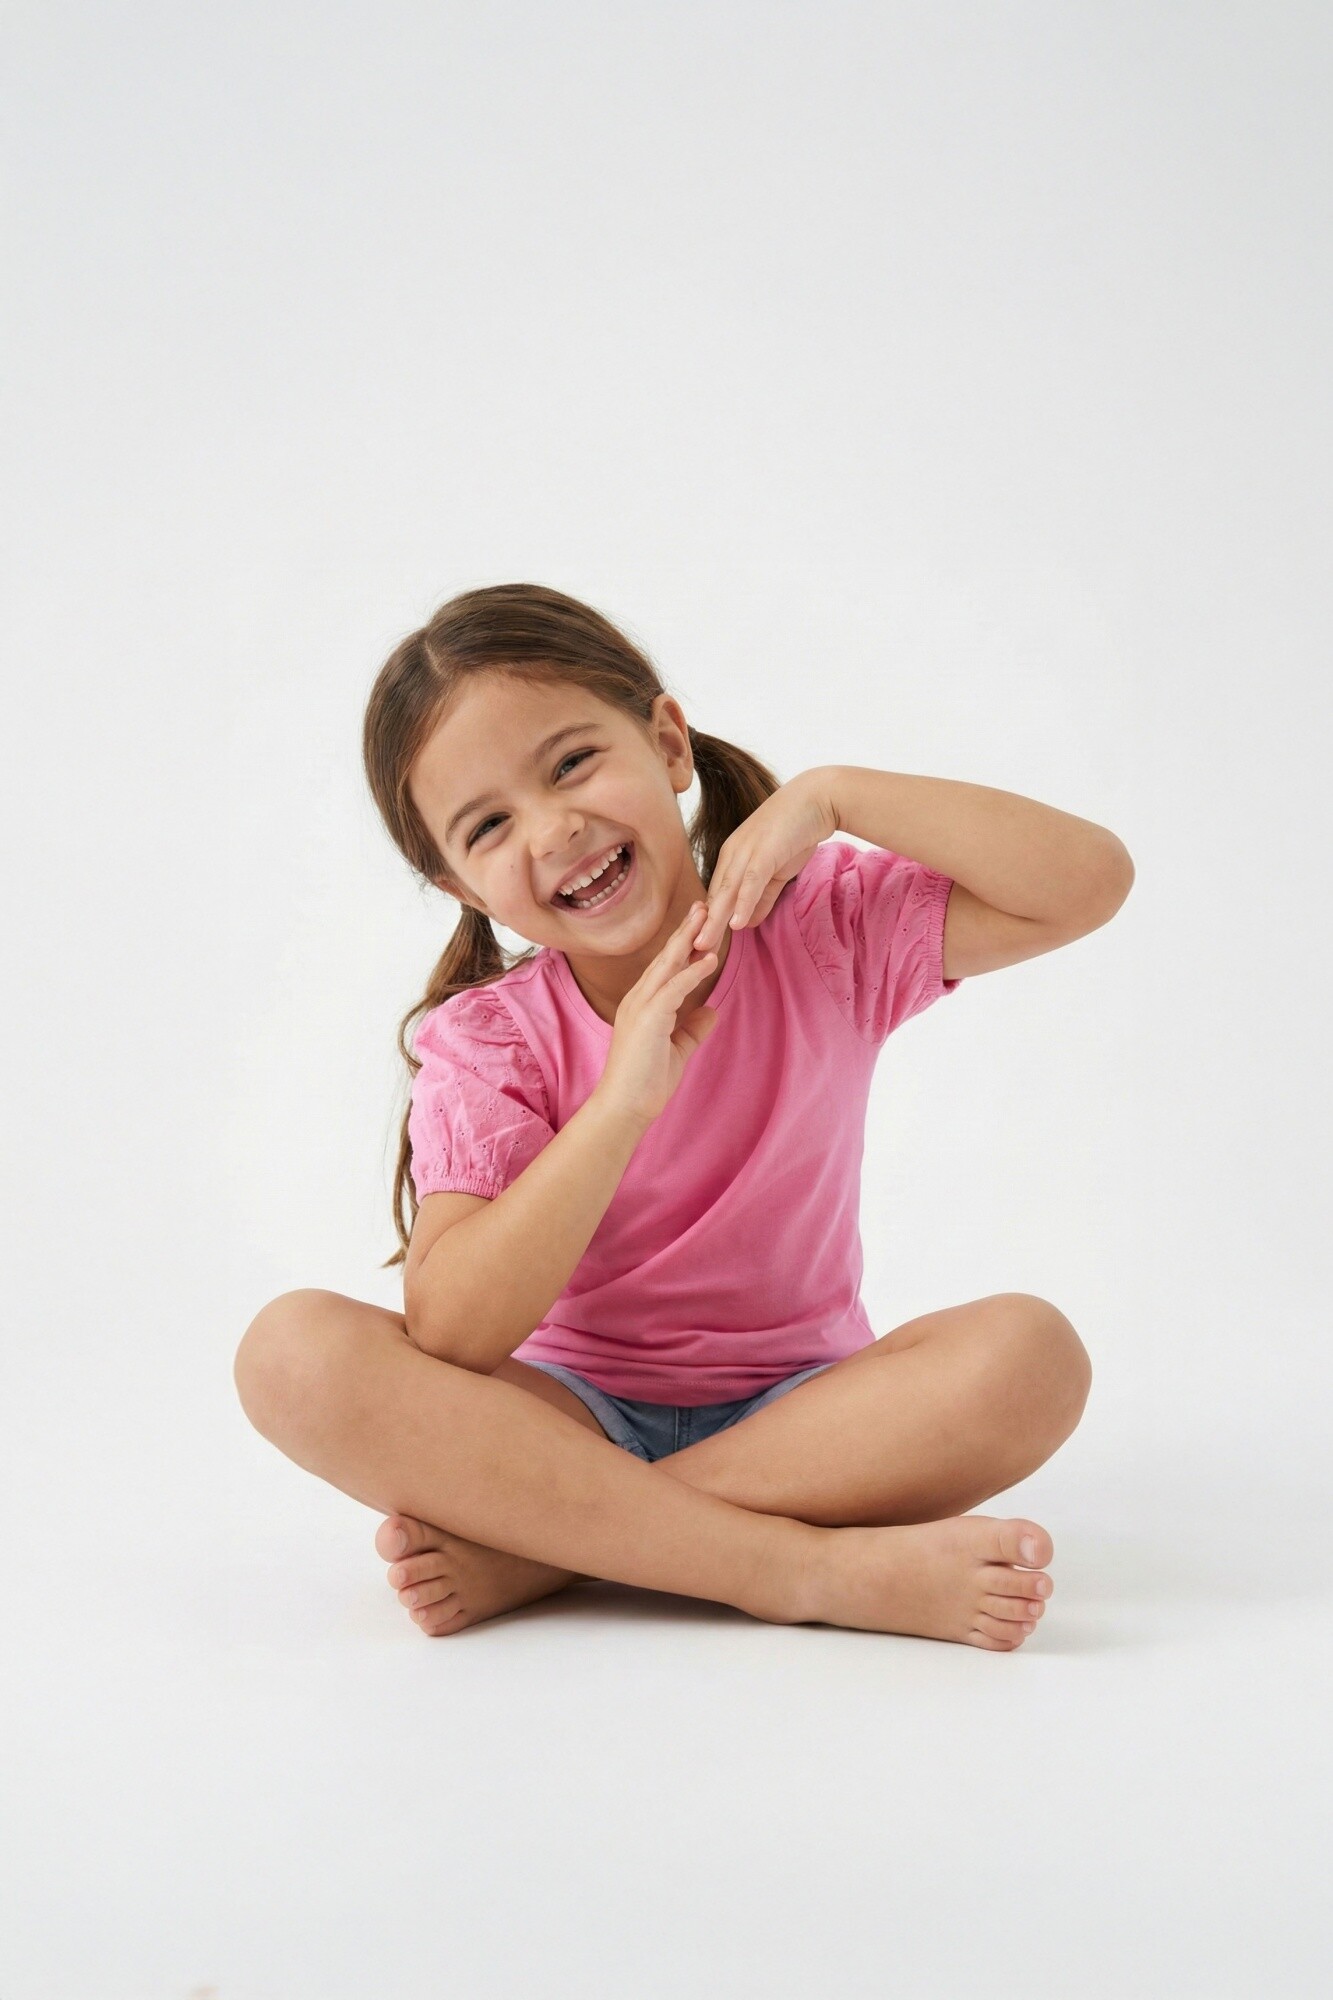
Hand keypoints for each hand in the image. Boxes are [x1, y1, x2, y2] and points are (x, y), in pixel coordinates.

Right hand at [594, 899, 721, 1128]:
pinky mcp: (648, 1019)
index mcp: (643, 1004)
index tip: (701, 924)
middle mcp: (638, 999)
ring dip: (688, 940)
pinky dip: (691, 972)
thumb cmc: (645, 1082)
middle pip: (665, 957)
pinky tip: (707, 959)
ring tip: (706, 918)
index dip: (683, 945)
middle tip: (703, 904)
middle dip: (685, 930)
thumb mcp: (677, 1050)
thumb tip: (711, 1011)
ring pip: (667, 965)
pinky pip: (673, 989)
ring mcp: (641, 1007)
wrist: (624, 1107)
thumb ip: (692, 1029)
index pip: (666, 967)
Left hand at [694, 769, 837, 955]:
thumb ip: (762, 897)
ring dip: (715, 920)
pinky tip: (738, 924)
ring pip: (727, 892)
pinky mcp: (765, 852)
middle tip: (689, 954)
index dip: (706, 922)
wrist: (816, 799)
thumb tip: (747, 923)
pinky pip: (751, 882)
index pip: (716, 896)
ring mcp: (746, 852)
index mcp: (733, 858)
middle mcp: (733, 854)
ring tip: (704, 945)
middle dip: (701, 927)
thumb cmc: (796, 833)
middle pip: (715, 897)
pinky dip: (743, 903)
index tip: (696, 947)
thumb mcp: (776, 871)